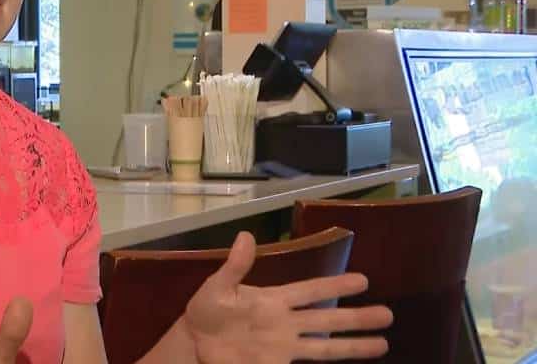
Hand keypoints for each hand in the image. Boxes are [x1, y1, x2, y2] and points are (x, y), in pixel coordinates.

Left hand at [182, 232, 393, 362]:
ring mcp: (284, 347)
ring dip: (353, 346)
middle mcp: (287, 324)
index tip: (363, 280)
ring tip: (383, 345)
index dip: (335, 284)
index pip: (310, 291)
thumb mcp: (217, 287)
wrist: (193, 344)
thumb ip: (235, 266)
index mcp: (274, 300)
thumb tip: (246, 235)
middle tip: (389, 315)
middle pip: (327, 320)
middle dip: (357, 318)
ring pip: (325, 347)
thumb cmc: (206, 312)